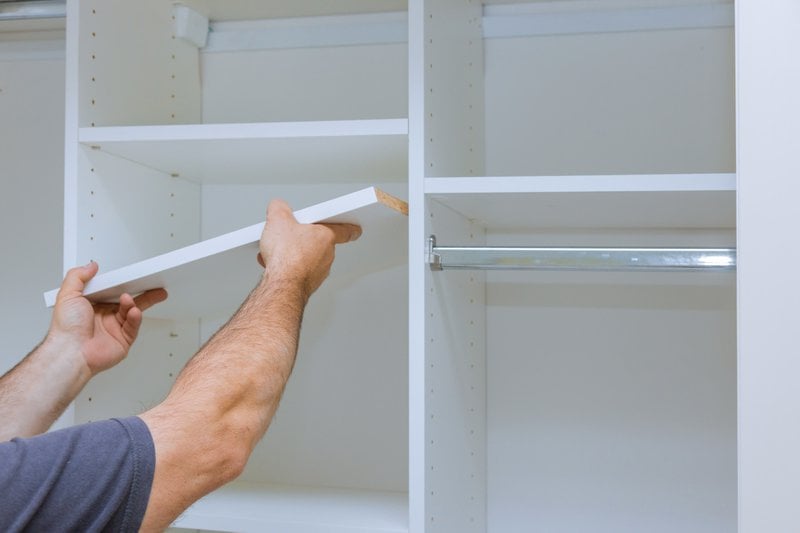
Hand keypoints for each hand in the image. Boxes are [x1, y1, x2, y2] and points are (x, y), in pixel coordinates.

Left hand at [49, 261, 167, 374]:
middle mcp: (104, 317)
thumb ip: (77, 276)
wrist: (71, 352)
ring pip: (133, 312)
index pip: (112, 291)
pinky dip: (136, 318)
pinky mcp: (123, 340)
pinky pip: (134, 326)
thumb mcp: (67, 295)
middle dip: (142, 293)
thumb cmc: (66, 329)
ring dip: (134, 304)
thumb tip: (90, 266)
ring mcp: (114, 329)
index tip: (132, 276)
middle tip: (154, 285)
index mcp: (92, 306)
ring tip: (129, 300)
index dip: (122, 284)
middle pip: (128, 301)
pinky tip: (134, 312)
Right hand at [257, 200, 360, 298]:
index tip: (355, 229)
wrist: (282, 286)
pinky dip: (288, 269)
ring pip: (308, 259)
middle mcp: (326, 256)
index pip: (344, 230)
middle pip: (319, 244)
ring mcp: (318, 272)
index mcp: (326, 237)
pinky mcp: (307, 285)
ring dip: (294, 255)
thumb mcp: (278, 220)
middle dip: (306, 239)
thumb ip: (279, 208)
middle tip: (291, 235)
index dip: (349, 228)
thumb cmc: (286, 256)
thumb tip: (278, 207)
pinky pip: (299, 272)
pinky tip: (274, 265)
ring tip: (277, 251)